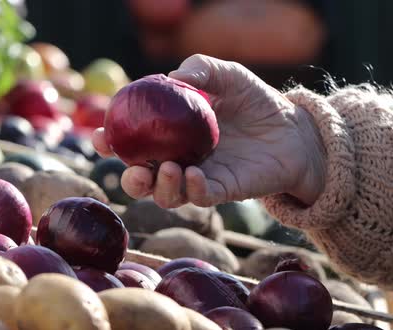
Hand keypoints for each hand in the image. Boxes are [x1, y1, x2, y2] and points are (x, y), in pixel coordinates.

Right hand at [92, 54, 325, 207]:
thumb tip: (174, 76)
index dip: (110, 142)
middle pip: (142, 178)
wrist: (293, 129)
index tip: (99, 135)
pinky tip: (196, 174)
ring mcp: (199, 178)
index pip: (133, 142)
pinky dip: (192, 189)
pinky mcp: (222, 192)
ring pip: (165, 195)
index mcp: (170, 135)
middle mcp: (179, 160)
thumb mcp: (228, 75)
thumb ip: (202, 68)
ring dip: (158, 187)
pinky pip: (199, 197)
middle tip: (131, 167)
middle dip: (128, 178)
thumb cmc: (256, 100)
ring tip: (167, 168)